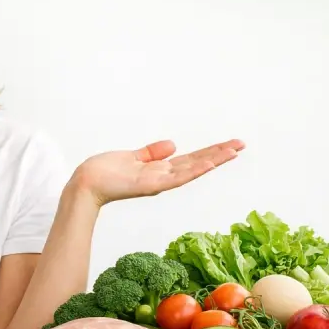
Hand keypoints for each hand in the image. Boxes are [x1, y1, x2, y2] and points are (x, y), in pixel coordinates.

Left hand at [71, 138, 244, 207]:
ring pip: (192, 169)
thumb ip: (152, 153)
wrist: (86, 183)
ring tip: (234, 150)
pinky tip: (210, 161)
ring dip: (214, 160)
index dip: (209, 153)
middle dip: (219, 154)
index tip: (229, 145)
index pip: (190, 160)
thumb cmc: (104, 172)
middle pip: (196, 163)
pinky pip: (178, 176)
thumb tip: (173, 145)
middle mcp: (162, 177)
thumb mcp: (132, 157)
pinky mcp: (152, 184)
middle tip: (242, 144)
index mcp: (158, 170)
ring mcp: (159, 182)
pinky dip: (195, 169)